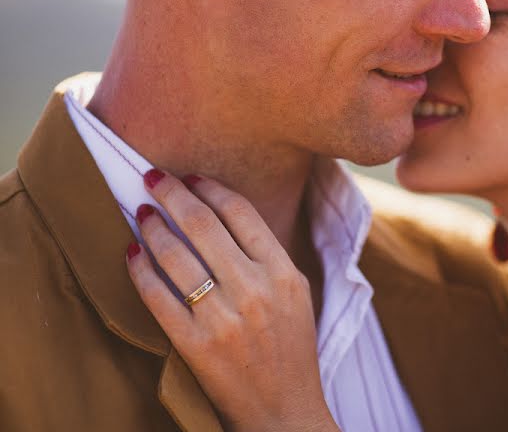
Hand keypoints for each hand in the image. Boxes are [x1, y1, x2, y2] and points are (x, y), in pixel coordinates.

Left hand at [125, 169, 337, 431]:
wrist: (284, 410)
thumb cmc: (290, 348)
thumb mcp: (296, 294)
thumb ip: (267, 257)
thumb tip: (222, 215)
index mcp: (284, 273)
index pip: (241, 213)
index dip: (210, 188)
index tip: (191, 177)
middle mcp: (255, 290)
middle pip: (204, 224)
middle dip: (173, 194)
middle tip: (152, 178)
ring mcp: (224, 317)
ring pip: (175, 256)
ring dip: (152, 227)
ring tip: (142, 213)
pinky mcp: (196, 345)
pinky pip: (158, 297)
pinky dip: (141, 271)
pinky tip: (132, 255)